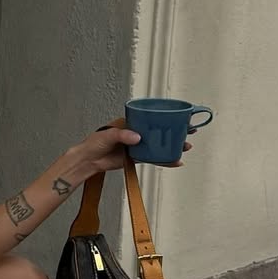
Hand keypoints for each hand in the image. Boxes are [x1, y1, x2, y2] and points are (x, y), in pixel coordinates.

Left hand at [76, 124, 192, 171]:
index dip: (167, 117)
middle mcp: (136, 132)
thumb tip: (137, 137)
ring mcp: (137, 145)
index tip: (180, 117)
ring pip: (158, 145)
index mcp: (131, 122)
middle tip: (189, 131)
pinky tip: (174, 161)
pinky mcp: (136, 157)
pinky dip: (163, 160)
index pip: (152, 117)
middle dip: (175, 131)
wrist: (88, 160)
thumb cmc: (94, 143)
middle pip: (159, 131)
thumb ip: (123, 135)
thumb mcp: (108, 135)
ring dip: (172, 146)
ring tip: (185, 147)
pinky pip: (152, 158)